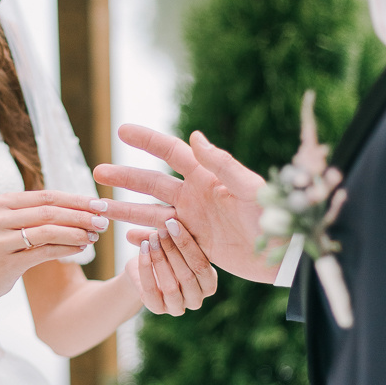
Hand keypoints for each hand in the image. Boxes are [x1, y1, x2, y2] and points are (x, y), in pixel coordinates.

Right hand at [0, 190, 106, 306]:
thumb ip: (36, 215)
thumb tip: (80, 209)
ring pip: (48, 231)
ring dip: (76, 232)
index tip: (100, 203)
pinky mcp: (6, 261)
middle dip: (81, 215)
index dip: (76, 199)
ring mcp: (0, 239)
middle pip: (49, 211)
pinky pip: (43, 252)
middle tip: (104, 220)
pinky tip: (81, 249)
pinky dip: (66, 249)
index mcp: (2, 202)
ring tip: (96, 235)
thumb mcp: (10, 226)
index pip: (47, 196)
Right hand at [94, 124, 279, 282]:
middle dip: (125, 177)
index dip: (147, 140)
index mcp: (207, 178)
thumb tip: (195, 135)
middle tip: (97, 172)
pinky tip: (126, 238)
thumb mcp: (250, 188)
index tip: (122, 130)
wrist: (288, 255)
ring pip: (151, 213)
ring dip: (125, 210)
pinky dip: (144, 239)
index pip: (171, 152)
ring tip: (100, 208)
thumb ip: (222, 163)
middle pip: (152, 183)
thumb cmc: (277, 217)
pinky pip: (163, 241)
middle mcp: (196, 197)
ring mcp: (194, 222)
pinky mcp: (196, 246)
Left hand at [124, 218, 217, 315]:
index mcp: (209, 284)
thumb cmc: (168, 252)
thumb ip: (178, 232)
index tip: (175, 223)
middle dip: (173, 250)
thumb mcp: (176, 242)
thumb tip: (176, 212)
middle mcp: (196, 299)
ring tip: (152, 237)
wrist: (143, 271)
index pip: (202, 266)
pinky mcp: (157, 309)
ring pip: (171, 286)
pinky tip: (142, 248)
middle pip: (188, 276)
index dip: (188, 245)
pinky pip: (151, 290)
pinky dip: (146, 267)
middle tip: (162, 228)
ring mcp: (177, 307)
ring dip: (160, 259)